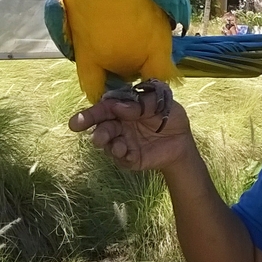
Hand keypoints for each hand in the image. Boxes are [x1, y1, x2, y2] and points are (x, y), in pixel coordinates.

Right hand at [69, 93, 195, 172]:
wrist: (183, 139)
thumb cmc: (170, 116)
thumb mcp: (160, 103)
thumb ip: (141, 104)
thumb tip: (119, 107)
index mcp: (123, 110)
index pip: (104, 110)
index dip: (90, 115)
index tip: (77, 122)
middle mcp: (119, 126)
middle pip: (103, 128)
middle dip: (98, 133)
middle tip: (98, 138)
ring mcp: (123, 143)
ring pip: (109, 145)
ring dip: (110, 146)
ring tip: (118, 146)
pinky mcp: (130, 158)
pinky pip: (123, 159)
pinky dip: (124, 157)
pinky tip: (129, 154)